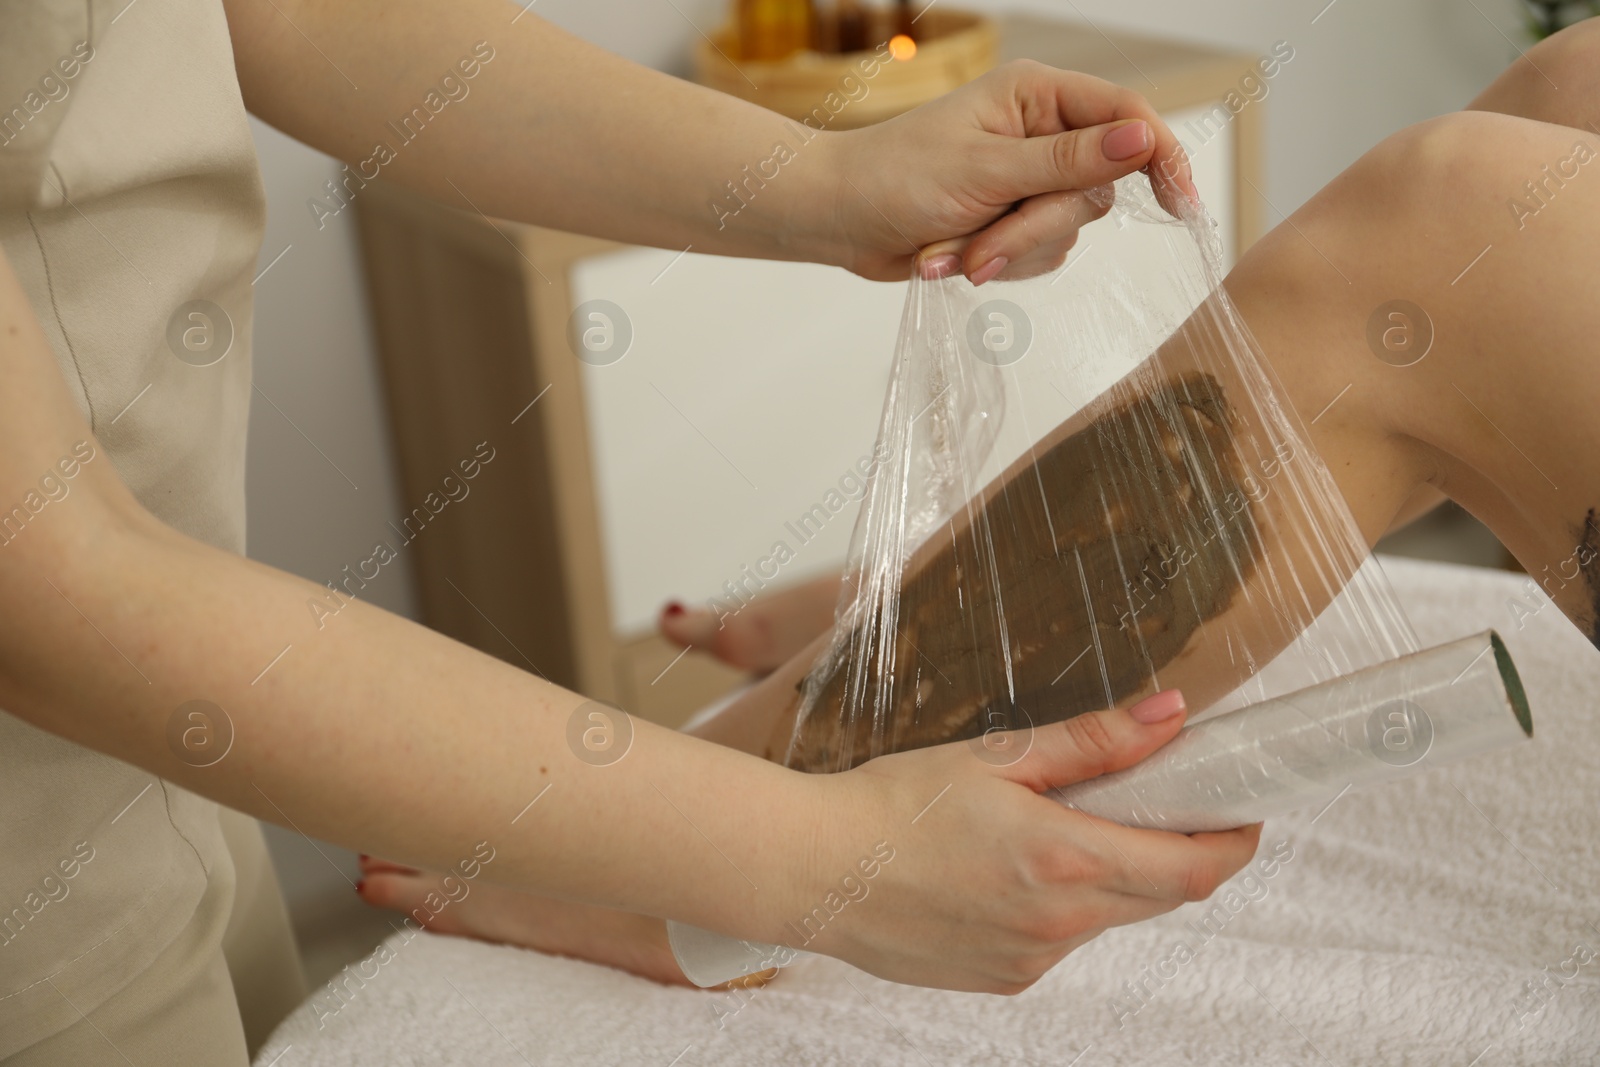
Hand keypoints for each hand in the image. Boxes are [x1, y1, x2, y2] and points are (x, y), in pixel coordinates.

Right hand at [781, 691, 1259, 993]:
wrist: (810, 871)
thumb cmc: (890, 806)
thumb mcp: (996, 756)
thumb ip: (1093, 741)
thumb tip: (1171, 715)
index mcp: (1066, 861)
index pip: (1196, 868)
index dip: (1235, 839)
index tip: (1241, 806)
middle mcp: (1059, 924)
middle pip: (1162, 894)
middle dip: (1172, 847)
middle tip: (1150, 797)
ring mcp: (1033, 960)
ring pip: (1110, 916)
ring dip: (1110, 873)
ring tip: (1053, 826)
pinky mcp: (1005, 979)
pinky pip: (1063, 939)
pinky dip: (1062, 902)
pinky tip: (1007, 868)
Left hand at [818, 60, 1198, 283]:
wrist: (838, 219)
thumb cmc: (894, 178)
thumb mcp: (986, 171)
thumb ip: (1068, 161)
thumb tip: (1144, 140)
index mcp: (1037, 96)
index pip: (1126, 116)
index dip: (1160, 157)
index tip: (1181, 203)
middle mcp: (1041, 133)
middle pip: (1093, 189)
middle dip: (1034, 228)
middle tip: (980, 250)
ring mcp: (1027, 180)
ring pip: (1066, 230)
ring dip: (1007, 251)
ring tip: (951, 252)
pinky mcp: (1012, 221)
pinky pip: (1039, 256)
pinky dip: (997, 264)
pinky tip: (948, 256)